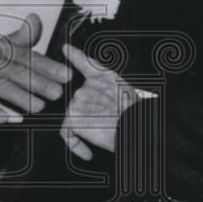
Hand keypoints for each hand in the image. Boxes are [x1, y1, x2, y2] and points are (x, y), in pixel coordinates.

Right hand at [0, 13, 70, 122]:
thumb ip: (21, 37)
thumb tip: (35, 18)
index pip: (28, 56)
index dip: (49, 66)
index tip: (67, 75)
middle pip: (17, 71)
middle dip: (39, 82)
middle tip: (57, 93)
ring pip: (0, 85)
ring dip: (20, 96)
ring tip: (38, 107)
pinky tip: (7, 118)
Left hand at [59, 43, 144, 160]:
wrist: (135, 127)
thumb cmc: (136, 115)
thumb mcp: (126, 94)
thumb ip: (108, 91)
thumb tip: (102, 100)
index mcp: (105, 77)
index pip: (86, 62)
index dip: (75, 55)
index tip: (66, 49)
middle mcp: (88, 85)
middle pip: (79, 100)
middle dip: (89, 116)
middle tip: (104, 127)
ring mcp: (78, 100)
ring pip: (73, 117)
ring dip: (84, 132)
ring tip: (102, 139)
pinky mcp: (73, 117)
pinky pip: (67, 133)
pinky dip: (77, 145)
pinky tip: (88, 152)